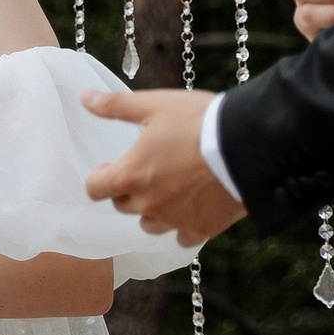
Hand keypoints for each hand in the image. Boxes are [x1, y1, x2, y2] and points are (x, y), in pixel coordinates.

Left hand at [81, 90, 247, 245]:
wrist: (248, 145)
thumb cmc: (198, 121)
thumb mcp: (154, 105)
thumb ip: (115, 105)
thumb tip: (85, 98)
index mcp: (131, 175)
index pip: (94, 189)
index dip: (99, 177)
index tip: (110, 165)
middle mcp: (148, 204)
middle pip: (122, 205)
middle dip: (127, 189)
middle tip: (145, 170)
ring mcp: (175, 220)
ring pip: (149, 224)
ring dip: (153, 209)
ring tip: (168, 188)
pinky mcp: (202, 230)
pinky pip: (182, 236)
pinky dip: (183, 224)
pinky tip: (192, 206)